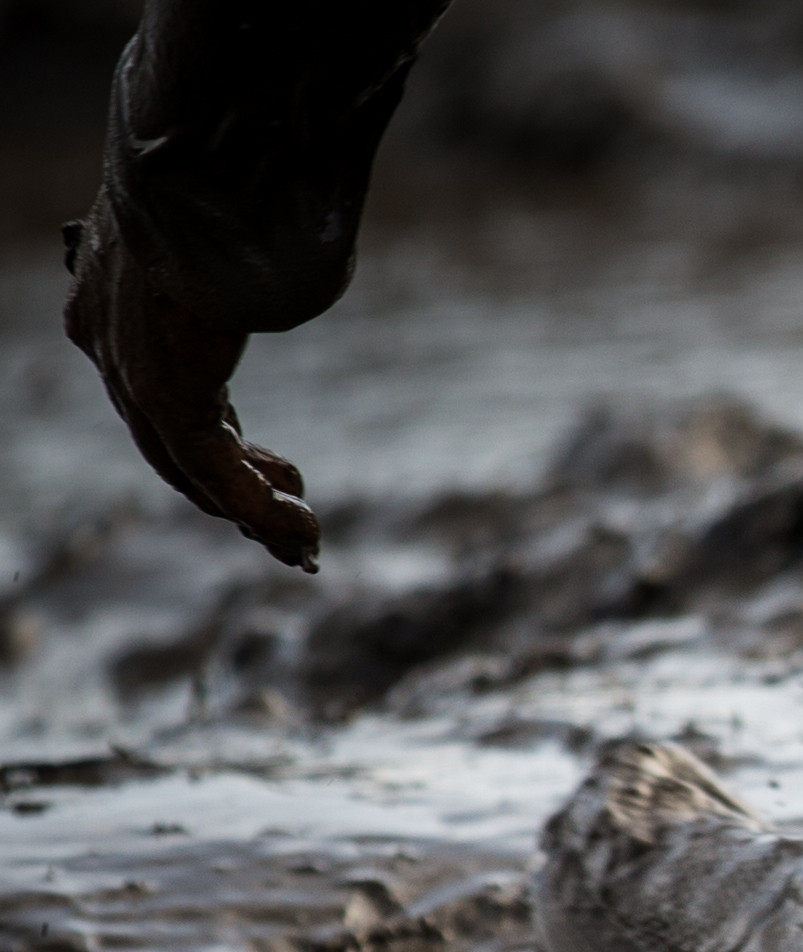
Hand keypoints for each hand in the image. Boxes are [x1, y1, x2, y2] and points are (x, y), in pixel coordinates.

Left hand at [60, 204, 319, 570]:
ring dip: (254, 513)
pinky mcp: (166, 393)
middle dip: (236, 496)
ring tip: (304, 543)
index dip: (226, 448)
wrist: (200, 167)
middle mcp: (108, 345)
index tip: (281, 473)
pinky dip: (258, 504)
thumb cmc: (220, 181)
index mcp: (108, 306)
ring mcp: (131, 372)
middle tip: (292, 527)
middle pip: (172, 448)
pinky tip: (300, 523)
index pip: (162, 399)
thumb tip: (288, 258)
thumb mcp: (218, 231)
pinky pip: (213, 470)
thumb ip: (236, 267)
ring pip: (190, 472)